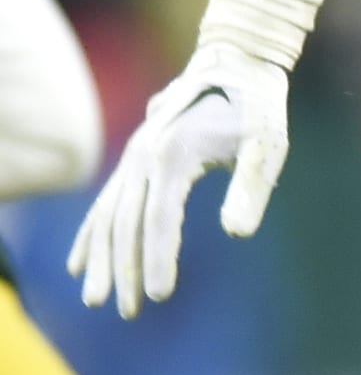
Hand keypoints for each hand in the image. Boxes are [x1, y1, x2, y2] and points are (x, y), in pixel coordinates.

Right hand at [67, 44, 289, 317]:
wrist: (237, 62)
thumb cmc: (258, 106)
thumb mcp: (267, 142)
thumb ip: (253, 186)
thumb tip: (237, 233)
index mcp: (174, 154)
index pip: (159, 219)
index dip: (157, 259)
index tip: (157, 297)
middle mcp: (144, 156)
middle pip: (126, 223)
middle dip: (124, 270)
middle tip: (129, 312)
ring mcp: (134, 156)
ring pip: (108, 216)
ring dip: (102, 259)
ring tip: (97, 299)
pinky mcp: (135, 158)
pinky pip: (105, 201)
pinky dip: (91, 233)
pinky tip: (79, 264)